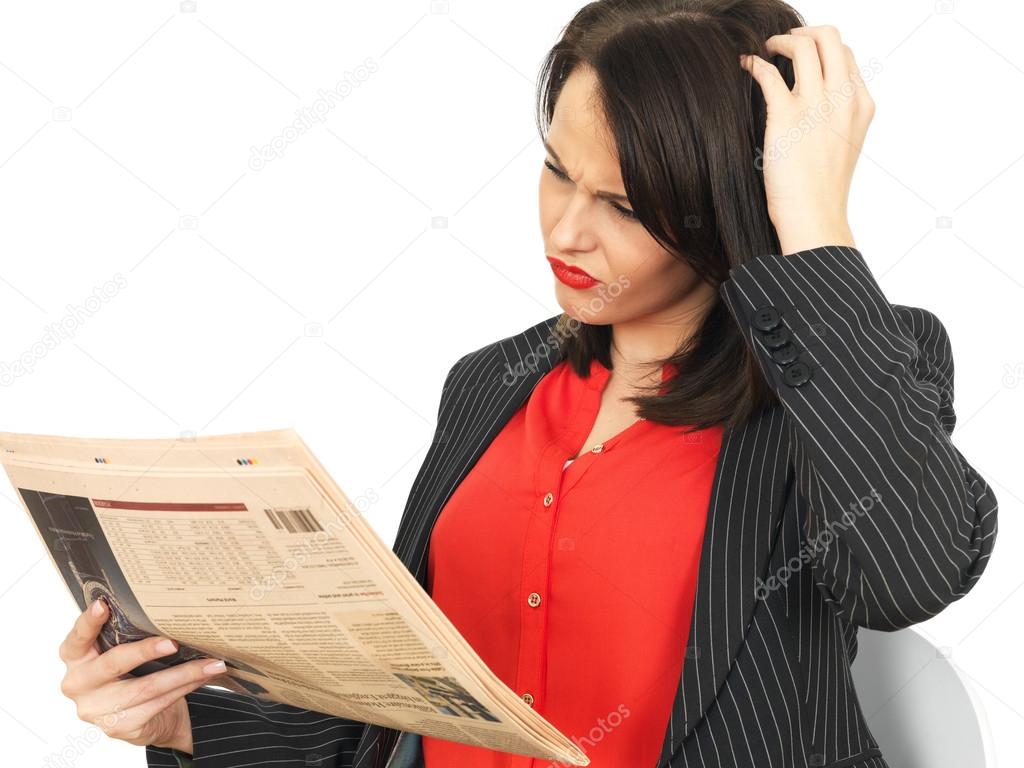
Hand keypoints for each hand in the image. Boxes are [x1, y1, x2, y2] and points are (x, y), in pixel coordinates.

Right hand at [58, 598, 226, 754]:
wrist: (148, 718)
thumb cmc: (133, 675)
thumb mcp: (124, 653)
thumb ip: (126, 635)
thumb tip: (164, 608)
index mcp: (75, 659)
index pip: (77, 638)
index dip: (89, 621)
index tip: (103, 605)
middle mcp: (78, 685)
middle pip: (114, 663)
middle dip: (147, 650)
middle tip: (173, 642)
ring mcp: (97, 710)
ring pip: (146, 687)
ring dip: (184, 673)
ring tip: (211, 663)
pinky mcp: (119, 726)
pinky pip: (159, 702)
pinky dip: (186, 687)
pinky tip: (203, 677)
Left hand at [740, 25, 874, 253]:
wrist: (814, 217)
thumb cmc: (822, 190)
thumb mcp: (845, 145)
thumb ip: (839, 117)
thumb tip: (819, 103)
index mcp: (860, 105)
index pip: (846, 55)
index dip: (822, 47)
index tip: (802, 53)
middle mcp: (843, 98)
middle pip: (829, 37)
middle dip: (804, 31)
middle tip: (784, 41)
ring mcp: (816, 105)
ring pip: (803, 44)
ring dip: (780, 40)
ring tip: (766, 49)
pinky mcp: (786, 117)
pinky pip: (768, 73)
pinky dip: (754, 63)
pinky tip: (745, 65)